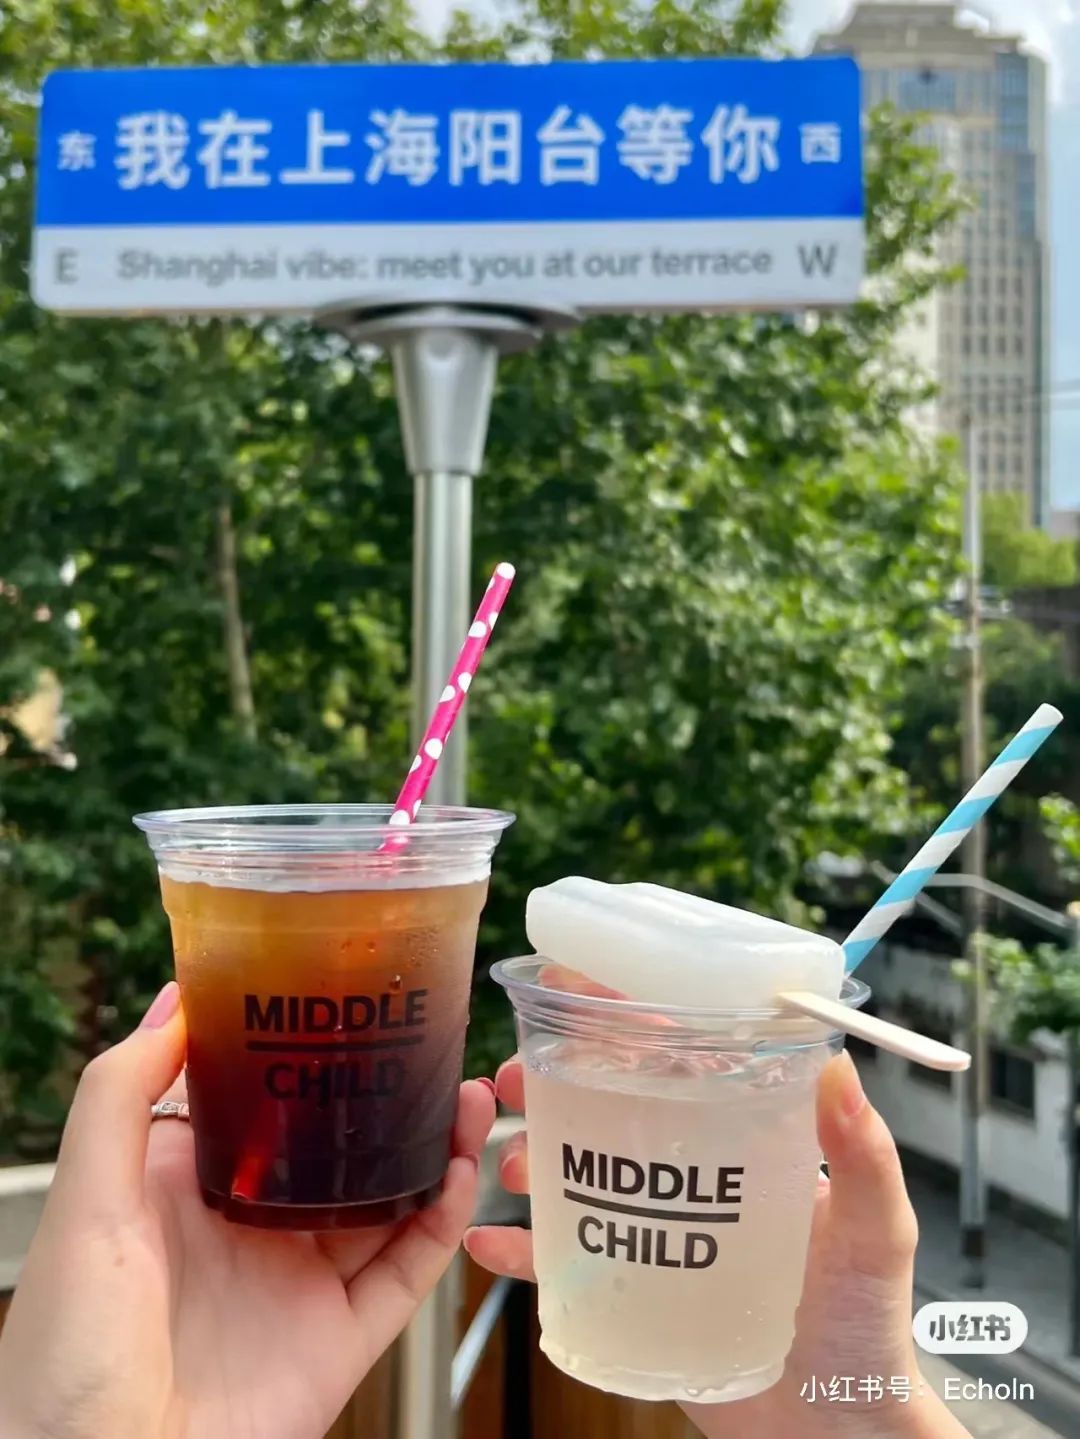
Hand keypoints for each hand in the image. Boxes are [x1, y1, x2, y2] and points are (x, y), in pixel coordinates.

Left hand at [0, 982, 494, 1438]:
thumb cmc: (65, 1348)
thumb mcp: (88, 1200)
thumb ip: (122, 1092)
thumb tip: (177, 996)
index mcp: (198, 1187)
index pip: (275, 1103)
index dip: (324, 1057)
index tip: (364, 1006)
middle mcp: (258, 1227)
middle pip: (349, 1147)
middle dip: (400, 1098)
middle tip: (442, 1049)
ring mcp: (303, 1283)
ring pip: (394, 1200)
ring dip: (440, 1148)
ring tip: (473, 1096)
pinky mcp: (340, 1339)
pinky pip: (408, 1271)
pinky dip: (444, 1223)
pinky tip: (462, 1175)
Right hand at [466, 1050, 970, 1438]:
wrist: (838, 1433)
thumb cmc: (867, 1325)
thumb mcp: (875, 1231)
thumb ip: (865, 1155)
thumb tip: (840, 1064)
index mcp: (747, 1143)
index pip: (680, 1066)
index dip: (625, 1033)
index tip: (578, 1005)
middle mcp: (695, 1178)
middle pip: (612, 1112)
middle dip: (555, 1086)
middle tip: (514, 1081)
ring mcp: (661, 1236)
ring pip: (580, 1179)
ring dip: (534, 1158)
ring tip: (510, 1163)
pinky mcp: (636, 1295)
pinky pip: (568, 1267)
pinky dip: (525, 1251)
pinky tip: (491, 1242)